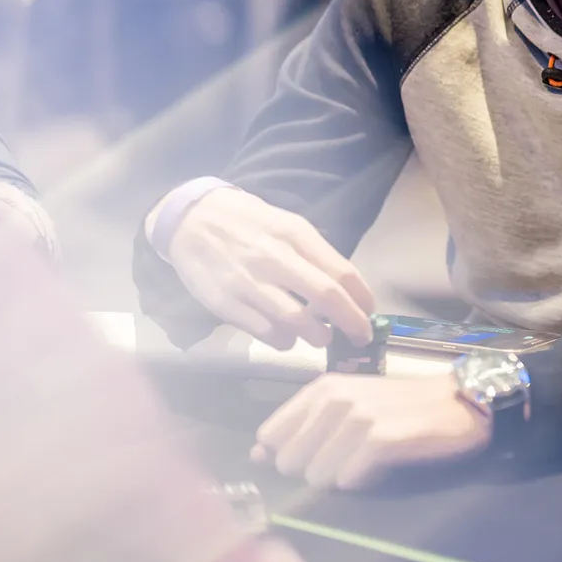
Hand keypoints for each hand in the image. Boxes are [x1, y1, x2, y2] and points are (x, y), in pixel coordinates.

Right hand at [167, 187, 375, 350]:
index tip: (370, 312)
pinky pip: (265, 332)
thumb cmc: (247, 223)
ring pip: (296, 321)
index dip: (362, 298)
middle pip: (326, 297)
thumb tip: (346, 288)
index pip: (341, 271)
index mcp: (294, 234)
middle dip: (351, 322)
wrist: (191, 220)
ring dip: (317, 336)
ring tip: (321, 337)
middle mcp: (274, 257)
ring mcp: (249, 283)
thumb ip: (313, 252)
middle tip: (361, 336)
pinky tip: (288, 336)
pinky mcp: (226, 304)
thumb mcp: (285, 223)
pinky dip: (284, 341)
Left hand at [251, 373, 491, 489]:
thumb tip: (259, 452)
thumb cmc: (404, 408)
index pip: (269, 437)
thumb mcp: (350, 406)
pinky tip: (385, 466)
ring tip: (371, 459)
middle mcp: (335, 399)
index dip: (289, 454)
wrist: (462, 403)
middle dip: (315, 469)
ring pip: (317, 476)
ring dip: (343, 477)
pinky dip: (365, 482)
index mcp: (322, 388)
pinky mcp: (381, 439)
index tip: (319, 451)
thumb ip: (304, 427)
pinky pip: (349, 481)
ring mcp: (358, 418)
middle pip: (289, 462)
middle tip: (351, 455)